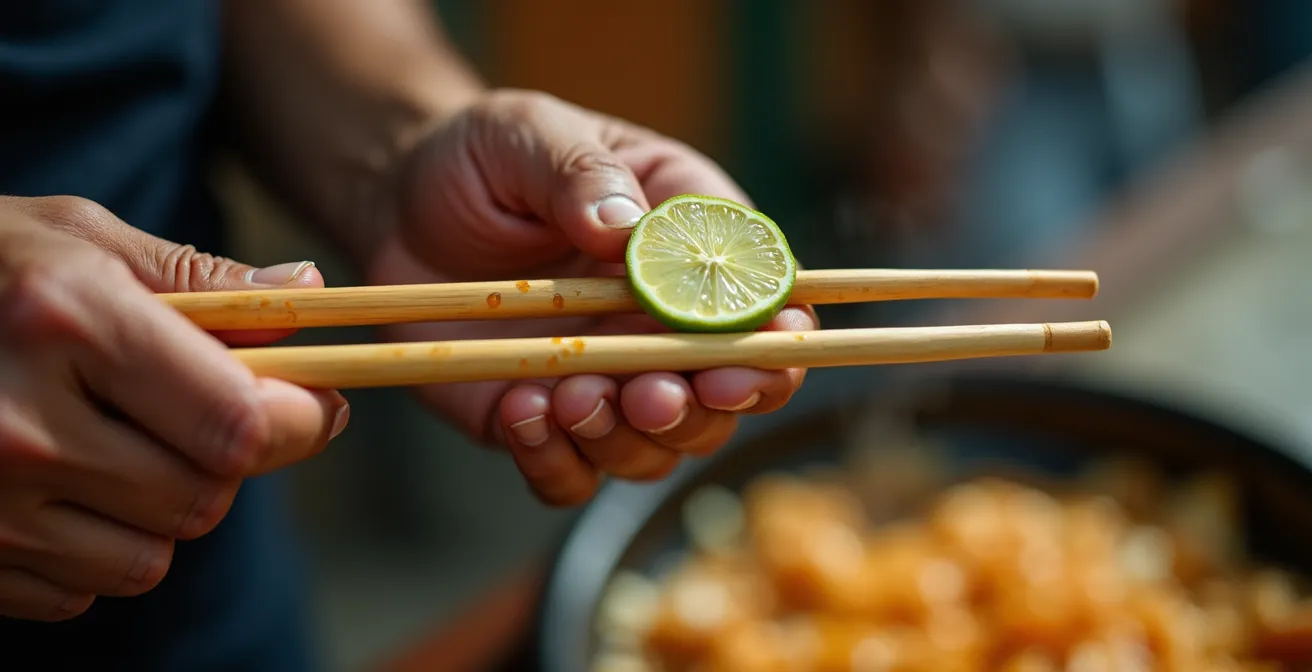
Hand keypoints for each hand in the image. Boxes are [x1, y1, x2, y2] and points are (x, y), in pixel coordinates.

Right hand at [0, 196, 345, 620]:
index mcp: (67, 322)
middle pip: (204, 497)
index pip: (238, 420)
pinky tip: (58, 485)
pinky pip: (81, 590)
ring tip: (117, 443)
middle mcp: (21, 425)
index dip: (300, 419)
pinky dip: (93, 549)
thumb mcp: (78, 239)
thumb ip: (200, 278)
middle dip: (230, 462)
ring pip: (151, 558)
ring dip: (162, 511)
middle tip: (205, 415)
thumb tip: (311, 296)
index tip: (317, 404)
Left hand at [370, 90, 816, 505]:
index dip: (778, 336)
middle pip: (724, 398)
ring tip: (572, 396)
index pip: (764, 303)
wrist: (399, 203)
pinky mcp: (545, 422)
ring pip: (656, 451)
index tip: (765, 350)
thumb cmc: (488, 157)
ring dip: (626, 439)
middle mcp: (660, 327)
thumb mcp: (532, 135)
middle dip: (701, 409)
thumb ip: (582, 173)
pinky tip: (521, 411)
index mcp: (687, 247)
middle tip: (655, 395)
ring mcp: (607, 380)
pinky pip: (571, 475)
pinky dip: (556, 461)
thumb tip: (622, 228)